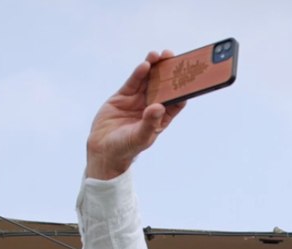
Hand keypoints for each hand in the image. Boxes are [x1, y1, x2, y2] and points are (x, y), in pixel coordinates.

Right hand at [85, 50, 186, 180]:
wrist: (103, 150)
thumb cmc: (126, 148)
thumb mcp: (140, 137)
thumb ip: (149, 123)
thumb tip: (159, 107)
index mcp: (161, 118)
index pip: (176, 101)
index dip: (183, 89)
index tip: (189, 77)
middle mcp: (151, 106)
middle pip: (163, 86)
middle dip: (169, 72)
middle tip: (174, 58)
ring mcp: (137, 100)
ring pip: (149, 80)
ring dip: (154, 67)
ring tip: (159, 55)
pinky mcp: (123, 96)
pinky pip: (133, 82)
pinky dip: (139, 73)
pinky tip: (145, 64)